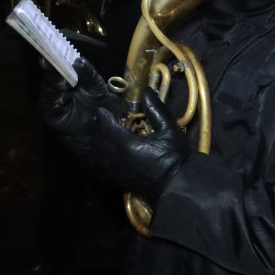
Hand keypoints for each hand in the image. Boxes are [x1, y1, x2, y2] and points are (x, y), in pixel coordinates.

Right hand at [40, 57, 116, 155]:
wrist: (98, 127)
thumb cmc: (97, 104)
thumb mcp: (97, 86)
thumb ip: (89, 73)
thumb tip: (78, 60)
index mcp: (67, 77)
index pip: (59, 62)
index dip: (56, 53)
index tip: (53, 43)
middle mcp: (56, 86)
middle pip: (51, 72)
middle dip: (50, 63)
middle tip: (50, 53)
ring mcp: (51, 98)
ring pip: (49, 85)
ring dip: (52, 77)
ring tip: (54, 66)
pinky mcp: (49, 112)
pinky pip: (49, 100)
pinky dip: (54, 93)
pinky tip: (60, 87)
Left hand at [91, 88, 190, 202]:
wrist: (177, 183)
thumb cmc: (174, 155)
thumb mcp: (168, 128)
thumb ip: (155, 109)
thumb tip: (146, 91)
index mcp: (126, 144)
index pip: (106, 127)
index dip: (102, 117)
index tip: (103, 109)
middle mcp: (115, 158)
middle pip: (98, 140)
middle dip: (98, 128)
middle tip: (101, 118)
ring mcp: (116, 171)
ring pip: (98, 154)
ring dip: (98, 141)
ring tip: (102, 133)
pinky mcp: (118, 179)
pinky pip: (102, 165)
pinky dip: (100, 156)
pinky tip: (107, 152)